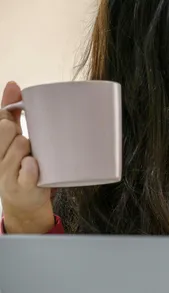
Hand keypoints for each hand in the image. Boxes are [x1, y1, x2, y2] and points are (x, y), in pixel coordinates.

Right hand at [0, 81, 53, 233]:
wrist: (23, 201)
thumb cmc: (21, 164)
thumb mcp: (13, 138)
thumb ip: (11, 112)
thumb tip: (13, 84)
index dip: (5, 115)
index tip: (12, 117)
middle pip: (5, 130)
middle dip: (15, 130)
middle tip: (25, 140)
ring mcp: (8, 172)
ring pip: (18, 147)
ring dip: (27, 148)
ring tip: (32, 155)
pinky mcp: (22, 187)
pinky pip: (26, 173)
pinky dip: (30, 168)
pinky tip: (32, 164)